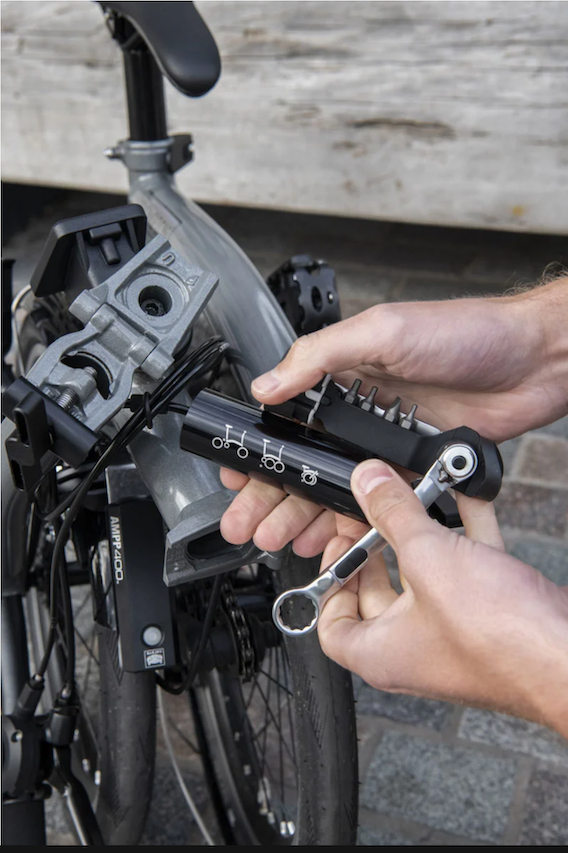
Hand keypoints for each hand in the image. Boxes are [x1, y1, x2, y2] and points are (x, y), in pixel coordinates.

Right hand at [220, 280, 567, 556]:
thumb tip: (268, 383)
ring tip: (277, 537)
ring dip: (303, 513)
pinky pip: (376, 499)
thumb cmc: (467, 332)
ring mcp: (387, 440)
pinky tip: (328, 537)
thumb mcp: (383, 331)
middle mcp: (361, 409)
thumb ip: (321, 355)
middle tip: (245, 522)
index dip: (260, 446)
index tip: (235, 472)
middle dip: (271, 493)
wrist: (534, 360)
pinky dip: (349, 520)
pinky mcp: (416, 464)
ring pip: (335, 486)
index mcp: (345, 372)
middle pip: (305, 460)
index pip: (287, 414)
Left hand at [318, 459, 567, 735]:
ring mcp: (454, 631)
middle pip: (378, 592)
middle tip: (373, 507)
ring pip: (426, 575)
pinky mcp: (490, 614)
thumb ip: (394, 515)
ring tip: (416, 491)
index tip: (339, 543)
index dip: (329, 581)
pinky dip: (463, 531)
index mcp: (382, 652)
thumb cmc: (501, 638)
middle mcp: (415, 647)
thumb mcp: (429, 559)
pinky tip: (465, 495)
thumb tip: (367, 482)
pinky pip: (466, 567)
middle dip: (376, 545)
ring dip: (422, 531)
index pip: (332, 626)